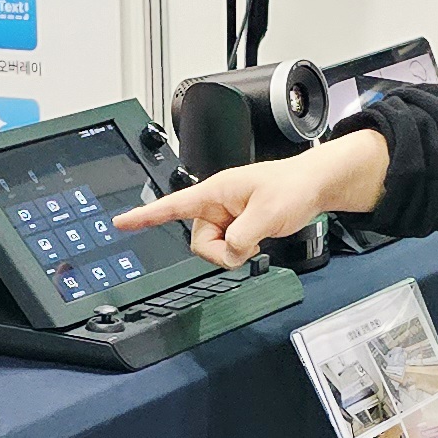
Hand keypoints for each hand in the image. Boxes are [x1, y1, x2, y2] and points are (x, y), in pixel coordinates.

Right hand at [113, 132, 390, 267]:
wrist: (315, 187)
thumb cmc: (293, 187)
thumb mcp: (267, 214)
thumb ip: (241, 237)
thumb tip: (228, 251)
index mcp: (215, 191)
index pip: (172, 205)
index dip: (145, 216)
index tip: (121, 222)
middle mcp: (216, 203)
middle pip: (200, 241)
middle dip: (223, 249)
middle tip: (251, 237)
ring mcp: (227, 215)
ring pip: (215, 248)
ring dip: (236, 250)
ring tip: (258, 234)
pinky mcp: (237, 225)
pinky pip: (229, 248)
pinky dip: (243, 248)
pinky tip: (259, 236)